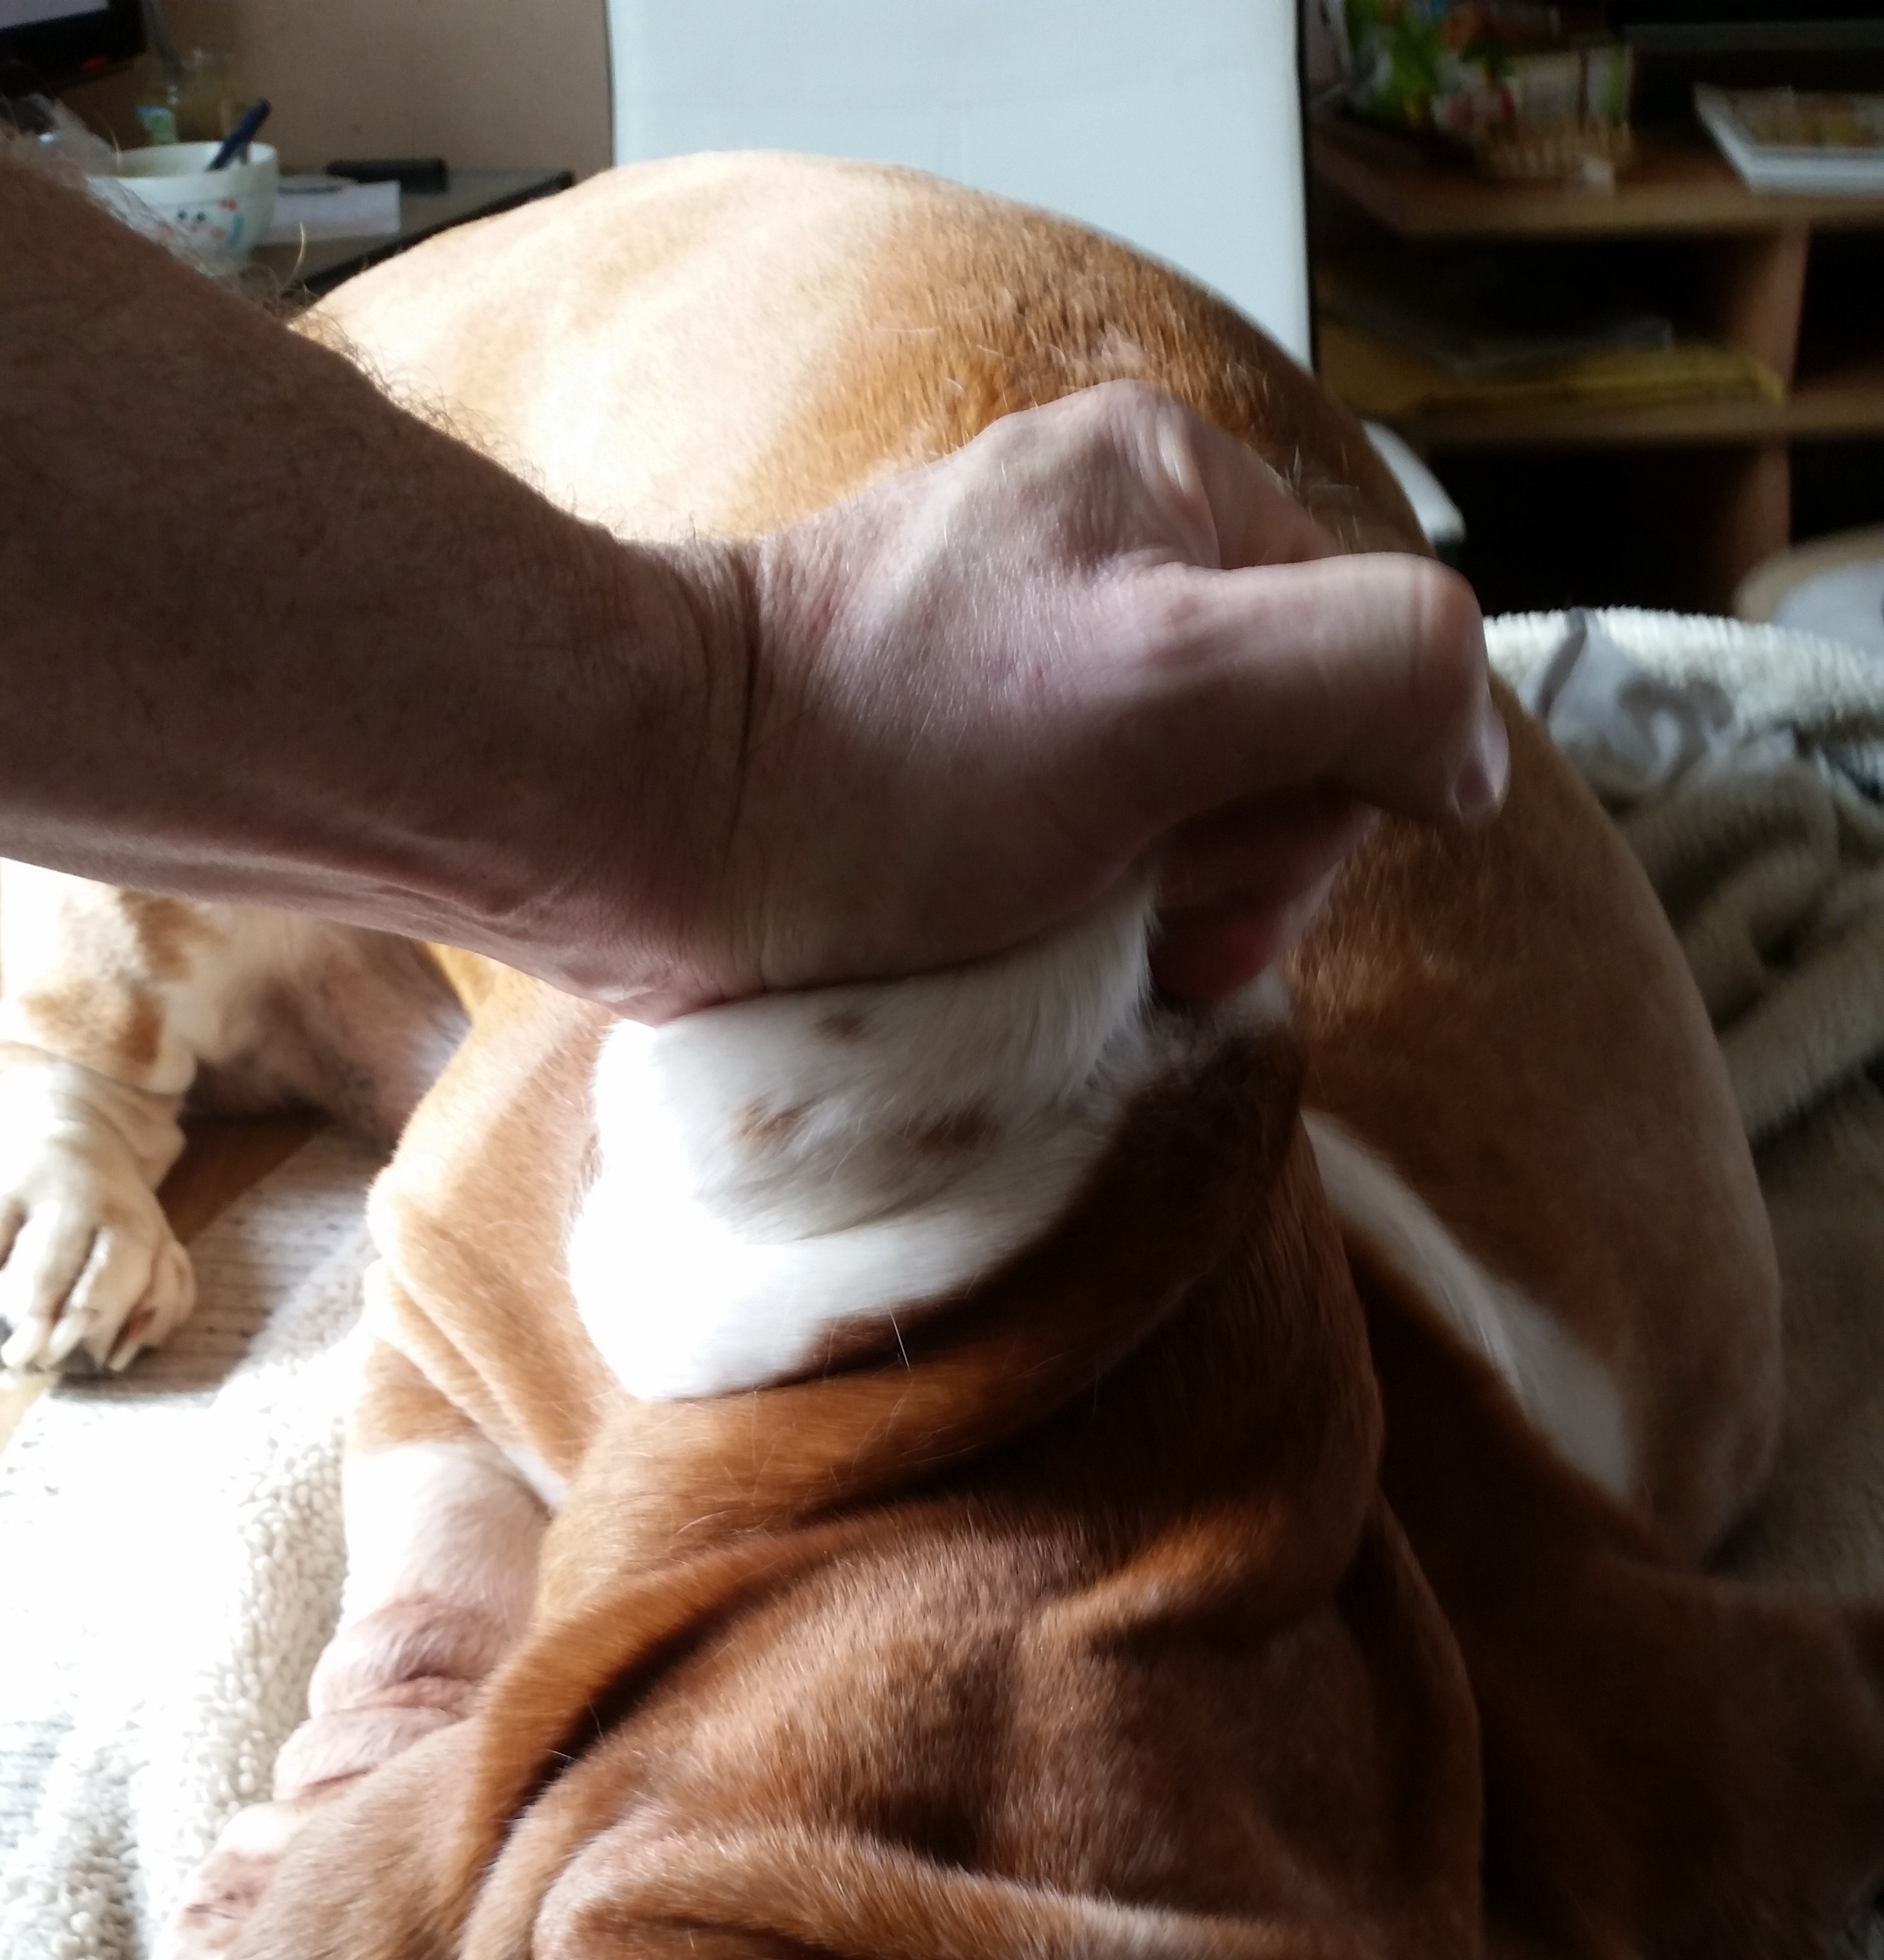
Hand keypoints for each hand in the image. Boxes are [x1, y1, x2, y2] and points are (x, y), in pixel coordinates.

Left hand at [643, 382, 1507, 1014]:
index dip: (1315, 808)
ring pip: (1201, 826)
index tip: (1195, 858)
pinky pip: (1102, 860)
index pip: (1373, 670)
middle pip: (1291, 755)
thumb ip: (1373, 667)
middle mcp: (1116, 556)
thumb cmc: (893, 762)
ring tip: (1053, 928)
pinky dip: (1079, 923)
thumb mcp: (1175, 679)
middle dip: (1228, 866)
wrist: (657, 830)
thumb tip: (1470, 755)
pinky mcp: (971, 766)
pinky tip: (1011, 938)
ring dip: (1155, 911)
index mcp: (1180, 489)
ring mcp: (1042, 666)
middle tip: (1119, 905)